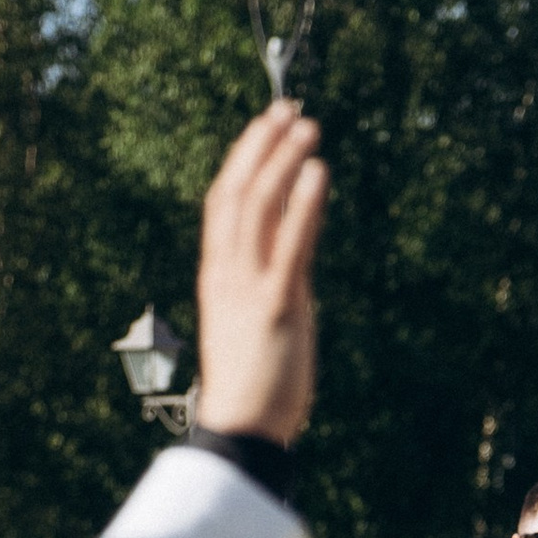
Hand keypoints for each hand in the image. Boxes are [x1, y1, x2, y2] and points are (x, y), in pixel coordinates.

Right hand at [191, 103, 326, 444]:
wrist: (243, 429)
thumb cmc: (252, 382)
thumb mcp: (253, 320)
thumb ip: (268, 279)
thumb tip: (292, 244)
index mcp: (217, 275)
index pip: (222, 202)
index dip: (243, 159)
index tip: (265, 127)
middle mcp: (227, 272)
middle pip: (237, 191)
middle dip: (261, 145)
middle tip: (288, 109)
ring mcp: (249, 286)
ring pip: (260, 205)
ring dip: (285, 160)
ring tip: (309, 127)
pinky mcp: (278, 305)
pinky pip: (290, 243)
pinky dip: (304, 203)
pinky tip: (319, 172)